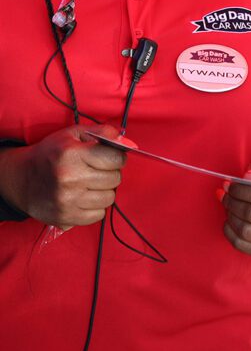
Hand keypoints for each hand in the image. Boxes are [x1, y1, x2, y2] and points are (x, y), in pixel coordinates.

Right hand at [0, 124, 126, 228]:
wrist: (22, 178)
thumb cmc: (52, 153)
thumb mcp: (75, 134)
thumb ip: (104, 132)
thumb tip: (128, 142)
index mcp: (72, 154)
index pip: (116, 159)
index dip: (117, 157)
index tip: (108, 157)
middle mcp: (70, 179)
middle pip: (115, 179)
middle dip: (110, 173)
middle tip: (96, 170)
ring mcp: (67, 201)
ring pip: (109, 198)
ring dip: (104, 191)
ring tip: (90, 184)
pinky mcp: (65, 218)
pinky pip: (99, 215)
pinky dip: (95, 207)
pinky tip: (84, 197)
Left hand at [221, 157, 250, 255]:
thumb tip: (248, 178)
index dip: (241, 190)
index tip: (230, 185)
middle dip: (233, 203)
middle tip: (225, 195)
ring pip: (246, 232)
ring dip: (231, 217)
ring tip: (229, 207)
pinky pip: (243, 245)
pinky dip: (231, 233)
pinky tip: (230, 221)